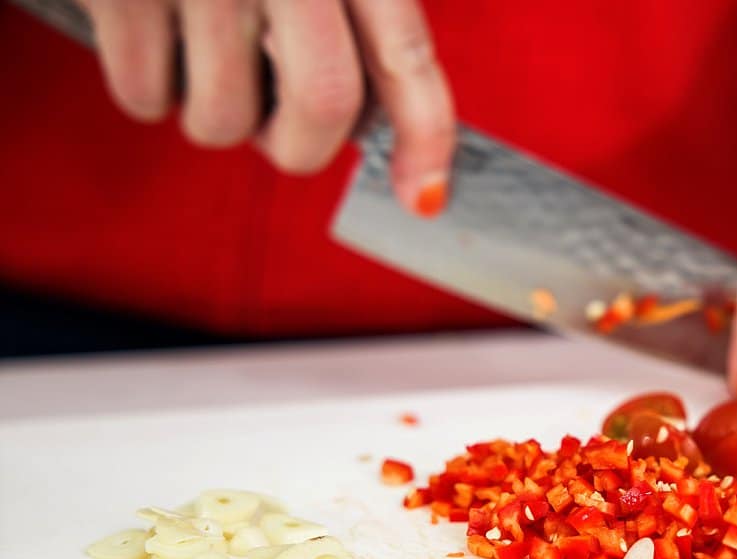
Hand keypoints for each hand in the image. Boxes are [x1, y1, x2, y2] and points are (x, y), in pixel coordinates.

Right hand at [79, 0, 454, 215]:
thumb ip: (359, 8)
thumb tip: (374, 123)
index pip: (406, 54)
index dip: (426, 137)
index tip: (425, 197)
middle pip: (322, 105)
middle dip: (303, 146)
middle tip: (280, 127)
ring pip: (225, 119)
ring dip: (217, 115)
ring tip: (203, 54)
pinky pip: (145, 94)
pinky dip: (148, 89)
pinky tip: (153, 36)